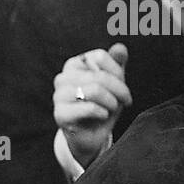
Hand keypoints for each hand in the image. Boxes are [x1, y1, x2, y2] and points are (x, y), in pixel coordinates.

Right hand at [53, 43, 131, 167]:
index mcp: (74, 65)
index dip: (117, 71)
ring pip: (94, 90)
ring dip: (112, 102)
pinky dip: (103, 112)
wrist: (94, 135)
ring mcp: (58, 96)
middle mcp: (63, 77)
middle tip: (125, 100)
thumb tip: (120, 48)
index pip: (100, 56)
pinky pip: (88, 107)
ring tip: (112, 108)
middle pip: (99, 74)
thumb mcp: (115, 83)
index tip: (123, 86)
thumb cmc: (104, 105)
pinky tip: (102, 116)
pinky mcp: (60, 114)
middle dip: (119, 89)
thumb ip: (117, 64)